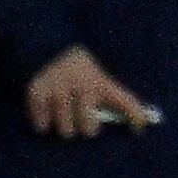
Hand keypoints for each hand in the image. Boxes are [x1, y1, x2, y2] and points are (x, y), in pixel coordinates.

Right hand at [27, 46, 157, 138]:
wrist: (47, 46)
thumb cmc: (78, 72)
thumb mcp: (100, 78)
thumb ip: (118, 101)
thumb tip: (140, 124)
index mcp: (100, 82)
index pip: (124, 100)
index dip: (134, 115)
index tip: (138, 127)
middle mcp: (81, 85)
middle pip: (88, 130)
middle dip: (85, 127)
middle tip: (81, 119)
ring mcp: (58, 88)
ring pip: (65, 131)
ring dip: (64, 126)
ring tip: (62, 115)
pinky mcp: (37, 91)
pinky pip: (42, 125)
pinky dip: (43, 123)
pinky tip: (46, 113)